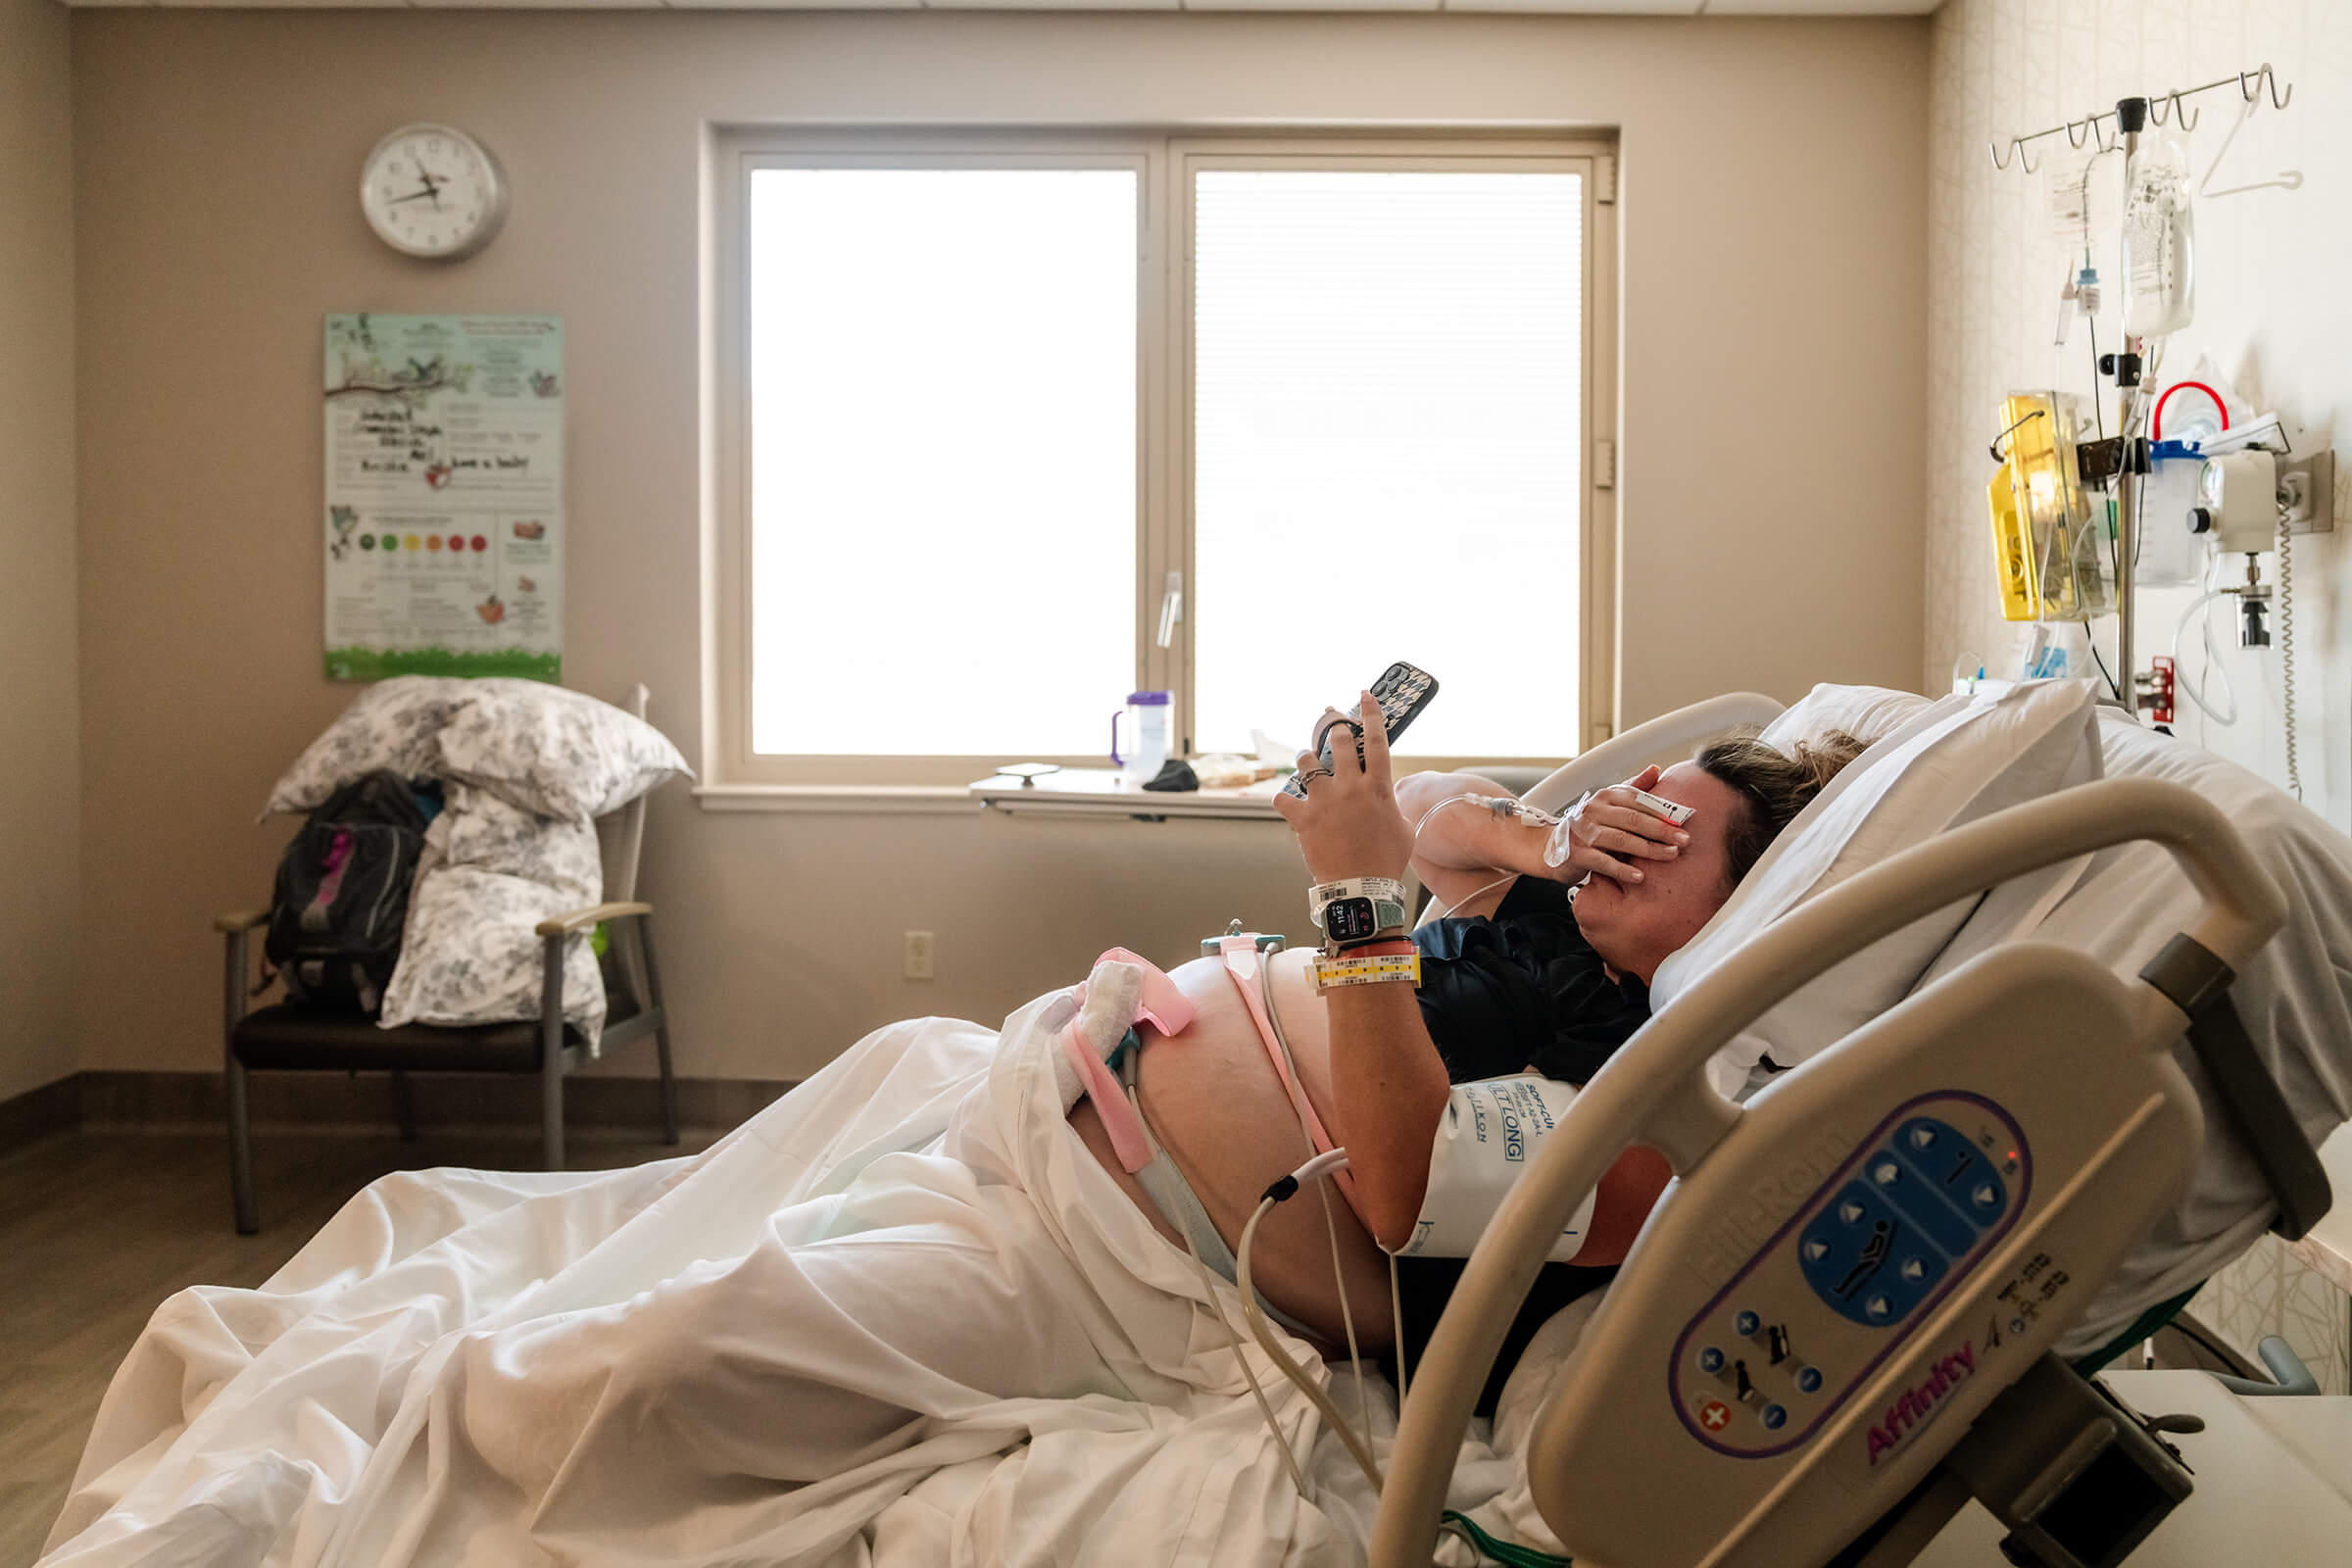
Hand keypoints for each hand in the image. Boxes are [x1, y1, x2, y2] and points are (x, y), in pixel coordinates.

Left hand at [1272, 691, 1412, 884]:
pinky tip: (1286, 800)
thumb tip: (1385, 797)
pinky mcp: (1304, 818)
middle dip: (1334, 727)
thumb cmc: (1386, 860)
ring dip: (1306, 759)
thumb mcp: (1402, 827)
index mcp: (1378, 787)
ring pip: (1307, 764)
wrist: (1361, 887)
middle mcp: (1350, 787)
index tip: (1364, 695)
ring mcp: (1325, 801)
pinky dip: (1283, 798)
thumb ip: (1392, 804)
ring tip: (1307, 761)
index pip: (1377, 740)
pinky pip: (1283, 798)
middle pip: (1340, 742)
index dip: (1371, 713)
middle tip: (1329, 720)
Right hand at [1547, 764, 1691, 887]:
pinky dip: (1623, 870)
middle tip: (1684, 840)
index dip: (1662, 811)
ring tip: (1670, 855)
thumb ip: (1634, 788)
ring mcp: (1584, 832)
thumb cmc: (1589, 826)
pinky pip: (1603, 862)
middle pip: (1633, 819)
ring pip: (1621, 839)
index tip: (1684, 821)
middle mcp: (1593, 810)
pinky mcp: (1577, 854)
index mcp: (1605, 796)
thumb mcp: (1610, 804)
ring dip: (1648, 849)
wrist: (1551, 848)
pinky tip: (1640, 876)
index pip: (1638, 801)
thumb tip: (1656, 769)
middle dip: (1661, 830)